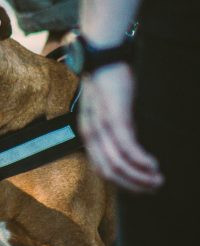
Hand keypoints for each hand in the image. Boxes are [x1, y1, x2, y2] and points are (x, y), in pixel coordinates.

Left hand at [78, 62, 163, 192]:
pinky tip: (153, 164)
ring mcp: (101, 127)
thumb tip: (132, 149)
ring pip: (117, 164)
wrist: (102, 58)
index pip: (102, 170)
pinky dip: (140, 160)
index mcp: (88, 136)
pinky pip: (125, 147)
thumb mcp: (110, 113)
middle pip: (109, 172)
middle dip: (133, 185)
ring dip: (139, 176)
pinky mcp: (114, 117)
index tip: (142, 187)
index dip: (123, 183)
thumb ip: (117, 132)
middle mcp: (91, 135)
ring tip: (157, 179)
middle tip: (154, 187)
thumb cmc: (109, 85)